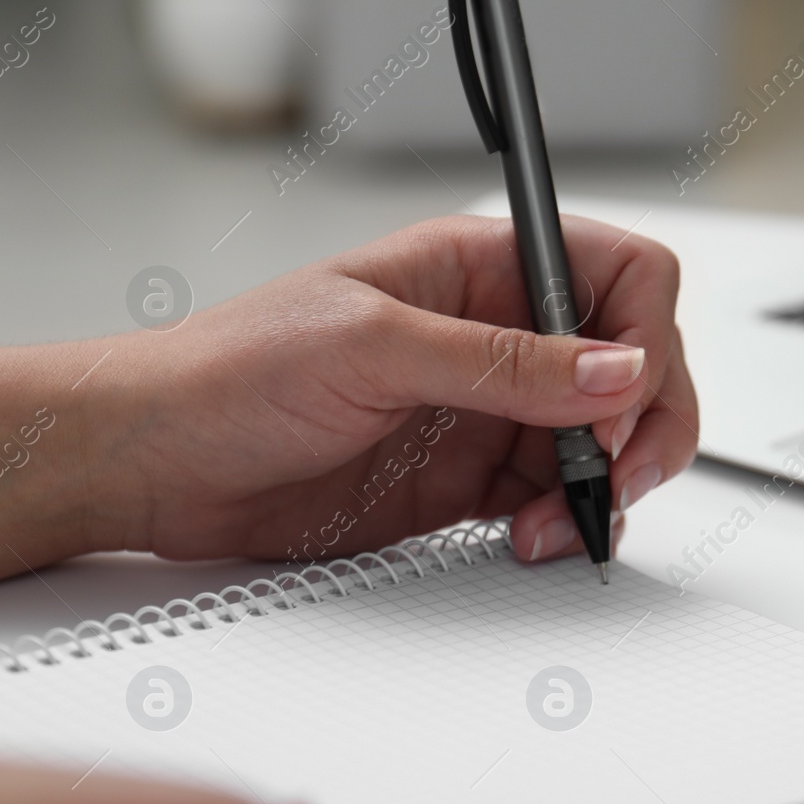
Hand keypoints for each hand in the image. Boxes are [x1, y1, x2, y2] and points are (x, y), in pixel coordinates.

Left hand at [0, 214, 696, 587]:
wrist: (159, 464)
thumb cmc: (230, 371)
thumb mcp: (372, 348)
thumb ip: (503, 362)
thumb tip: (614, 370)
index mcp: (481, 267)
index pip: (621, 275)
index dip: (642, 337)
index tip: (614, 401)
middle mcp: (500, 334)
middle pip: (636, 363)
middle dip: (644, 423)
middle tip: (611, 472)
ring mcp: (492, 410)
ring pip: (609, 439)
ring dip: (604, 485)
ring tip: (555, 519)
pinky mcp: (476, 477)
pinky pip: (560, 495)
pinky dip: (568, 522)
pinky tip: (533, 536)